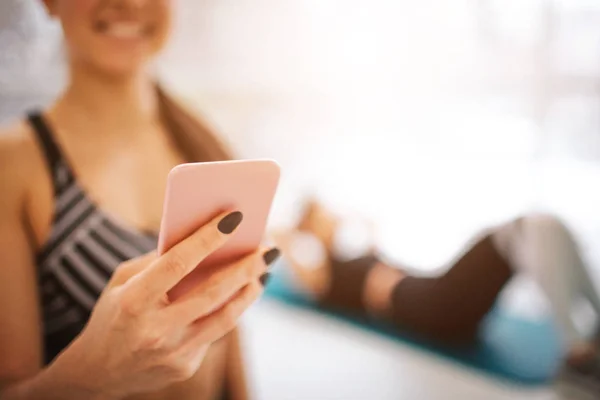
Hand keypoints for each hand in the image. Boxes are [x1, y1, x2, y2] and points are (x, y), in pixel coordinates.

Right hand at [50, 211, 277, 398]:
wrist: (96, 373)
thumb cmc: (113, 315)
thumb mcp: (121, 283)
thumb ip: (156, 261)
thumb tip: (201, 237)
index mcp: (133, 302)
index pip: (177, 264)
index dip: (207, 239)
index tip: (234, 216)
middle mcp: (154, 330)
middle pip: (211, 293)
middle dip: (245, 267)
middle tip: (268, 247)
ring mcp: (172, 353)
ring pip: (224, 318)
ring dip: (249, 292)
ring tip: (265, 271)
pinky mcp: (185, 367)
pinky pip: (215, 332)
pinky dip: (232, 309)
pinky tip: (244, 293)